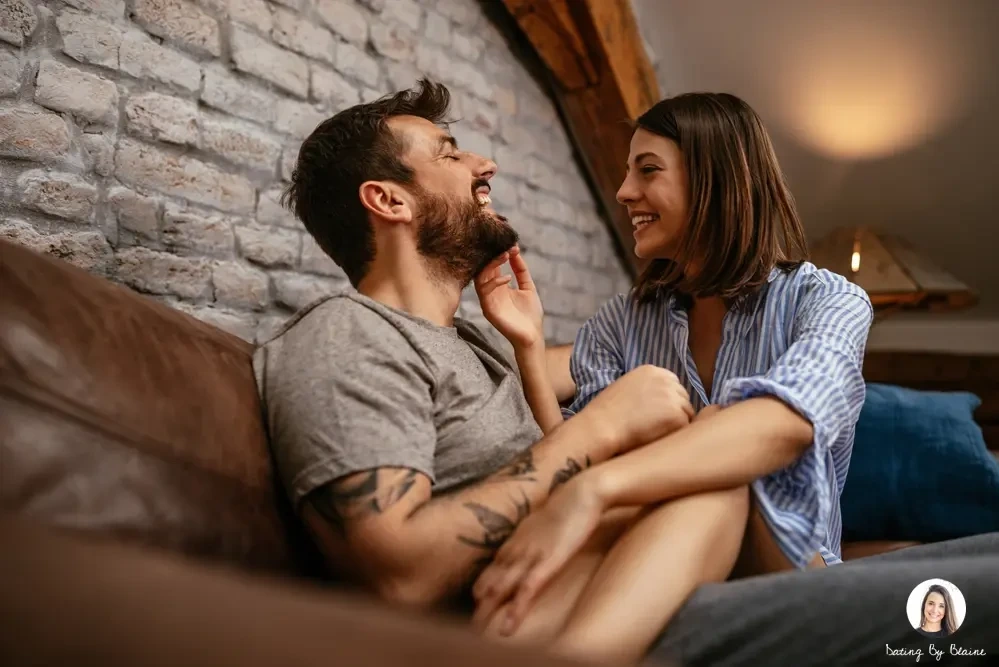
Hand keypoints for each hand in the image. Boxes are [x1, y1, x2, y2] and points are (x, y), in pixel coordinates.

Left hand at [471, 477, 603, 635]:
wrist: (582, 492)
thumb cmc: (568, 504)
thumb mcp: (544, 521)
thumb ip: (533, 534)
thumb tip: (530, 543)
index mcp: (516, 540)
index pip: (492, 567)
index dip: (483, 586)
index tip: (476, 602)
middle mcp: (517, 549)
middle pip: (491, 581)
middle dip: (480, 604)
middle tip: (471, 625)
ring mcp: (530, 556)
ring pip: (502, 588)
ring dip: (489, 611)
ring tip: (478, 631)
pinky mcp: (547, 562)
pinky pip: (527, 590)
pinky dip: (516, 610)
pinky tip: (507, 627)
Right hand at [475, 246, 543, 348]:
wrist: (532, 336)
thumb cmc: (530, 314)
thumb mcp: (528, 287)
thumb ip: (521, 270)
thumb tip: (515, 249)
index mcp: (498, 285)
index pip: (493, 265)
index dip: (498, 252)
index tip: (509, 242)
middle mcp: (490, 291)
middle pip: (484, 268)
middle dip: (494, 255)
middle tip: (505, 246)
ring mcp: (488, 300)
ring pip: (480, 277)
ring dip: (492, 264)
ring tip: (505, 255)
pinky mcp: (488, 310)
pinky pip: (484, 292)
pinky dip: (495, 282)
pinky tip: (508, 279)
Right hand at [581, 365, 693, 452]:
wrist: (601, 426)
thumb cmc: (608, 413)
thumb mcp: (627, 387)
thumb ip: (647, 389)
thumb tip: (661, 402)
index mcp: (652, 371)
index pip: (673, 385)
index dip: (667, 402)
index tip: (657, 414)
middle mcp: (666, 380)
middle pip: (683, 398)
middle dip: (675, 412)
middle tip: (656, 427)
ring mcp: (673, 396)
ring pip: (686, 413)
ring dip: (676, 424)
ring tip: (655, 433)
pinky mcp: (677, 415)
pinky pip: (685, 428)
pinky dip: (674, 435)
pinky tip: (658, 438)